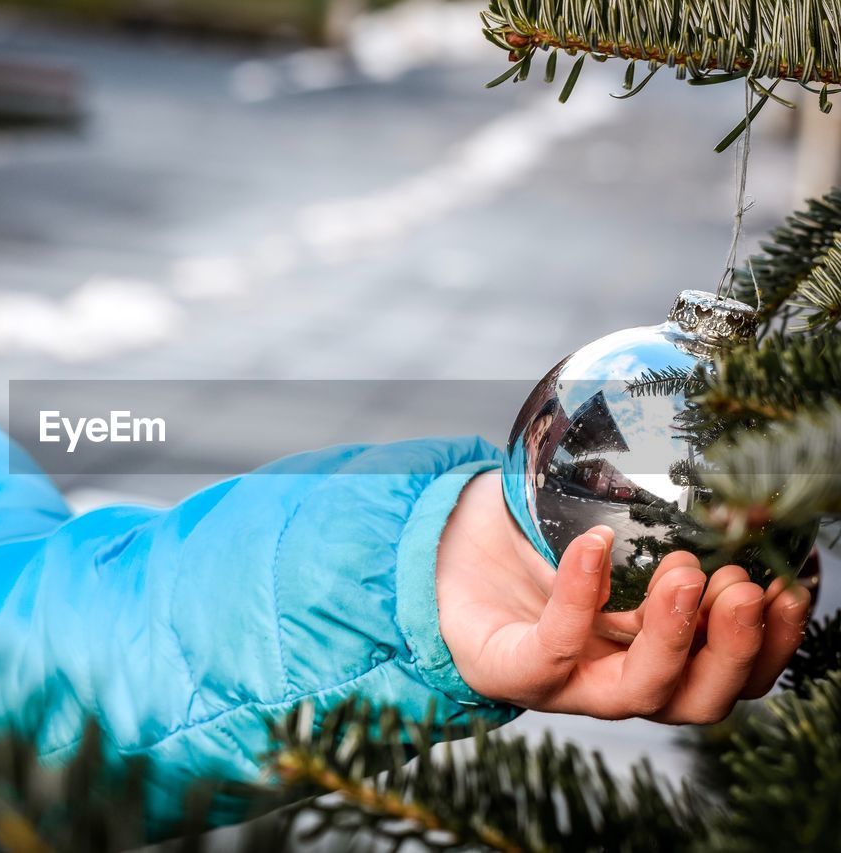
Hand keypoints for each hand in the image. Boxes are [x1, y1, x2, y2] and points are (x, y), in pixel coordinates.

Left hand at [436, 472, 811, 722]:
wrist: (446, 550)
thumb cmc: (538, 541)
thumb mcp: (615, 527)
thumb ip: (669, 520)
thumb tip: (741, 482)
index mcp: (655, 654)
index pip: (733, 673)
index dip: (773, 641)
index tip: (795, 584)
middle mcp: (616, 679)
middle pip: (697, 699)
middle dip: (732, 648)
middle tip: (741, 585)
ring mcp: (563, 682)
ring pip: (637, 693)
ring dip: (671, 636)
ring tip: (681, 572)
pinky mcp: (506, 667)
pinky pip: (551, 648)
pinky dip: (580, 599)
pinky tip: (595, 548)